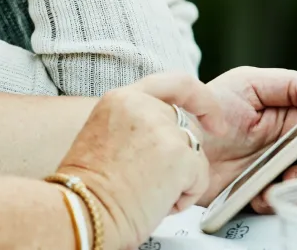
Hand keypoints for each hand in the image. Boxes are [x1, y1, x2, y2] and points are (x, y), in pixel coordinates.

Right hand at [58, 74, 215, 248]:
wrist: (83, 211)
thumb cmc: (88, 187)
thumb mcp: (105, 137)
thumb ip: (136, 125)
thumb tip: (165, 137)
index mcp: (121, 99)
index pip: (174, 84)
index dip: (200, 99)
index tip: (212, 119)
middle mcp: (143, 106)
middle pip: (187, 124)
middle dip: (185, 154)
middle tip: (164, 181)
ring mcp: (162, 129)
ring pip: (195, 153)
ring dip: (181, 179)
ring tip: (149, 194)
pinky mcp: (179, 156)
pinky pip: (200, 178)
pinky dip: (185, 197)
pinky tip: (158, 204)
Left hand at [192, 67, 296, 211]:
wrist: (177, 142)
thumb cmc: (208, 110)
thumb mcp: (247, 84)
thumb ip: (291, 85)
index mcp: (290, 109)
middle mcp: (291, 139)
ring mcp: (281, 166)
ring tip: (282, 180)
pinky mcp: (267, 191)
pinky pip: (289, 202)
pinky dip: (280, 199)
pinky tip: (262, 194)